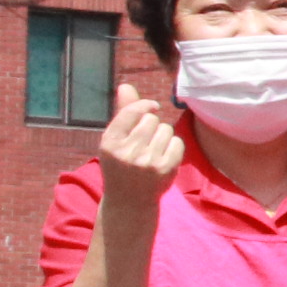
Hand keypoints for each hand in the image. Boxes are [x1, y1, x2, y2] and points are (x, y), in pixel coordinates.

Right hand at [94, 81, 182, 217]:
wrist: (129, 200)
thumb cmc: (121, 164)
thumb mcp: (115, 140)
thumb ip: (123, 113)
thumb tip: (126, 86)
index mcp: (109, 142)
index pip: (132, 111)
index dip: (145, 105)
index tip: (152, 106)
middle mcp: (126, 152)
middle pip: (151, 119)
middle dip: (152, 125)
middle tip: (144, 142)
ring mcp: (146, 162)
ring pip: (166, 130)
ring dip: (163, 136)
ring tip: (152, 151)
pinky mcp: (164, 169)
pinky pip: (177, 142)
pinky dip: (173, 147)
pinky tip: (163, 158)